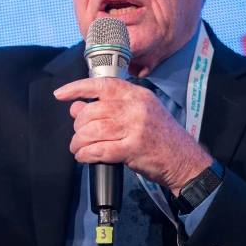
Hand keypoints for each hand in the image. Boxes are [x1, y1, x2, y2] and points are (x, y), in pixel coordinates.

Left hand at [54, 77, 210, 194]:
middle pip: (92, 110)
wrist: (185, 161)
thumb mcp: (137, 115)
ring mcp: (136, 127)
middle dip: (78, 125)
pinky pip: (100, 149)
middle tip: (78, 135)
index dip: (76, 88)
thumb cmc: (160, 137)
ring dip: (79, 141)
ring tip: (77, 148)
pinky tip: (84, 157)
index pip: (101, 84)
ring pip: (93, 130)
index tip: (60, 94)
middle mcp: (136, 106)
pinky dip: (87, 154)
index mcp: (136, 94)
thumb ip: (108, 109)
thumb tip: (76, 107)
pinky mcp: (134, 148)